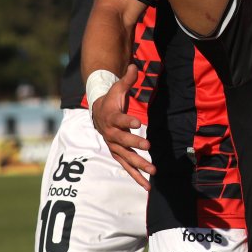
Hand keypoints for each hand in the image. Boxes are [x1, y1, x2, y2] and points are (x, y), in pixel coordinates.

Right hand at [91, 64, 153, 188]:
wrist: (98, 114)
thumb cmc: (111, 101)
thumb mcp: (118, 88)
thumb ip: (127, 79)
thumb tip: (134, 65)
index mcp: (112, 118)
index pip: (120, 119)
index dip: (127, 120)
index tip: (137, 122)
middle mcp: (111, 135)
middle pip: (123, 141)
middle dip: (135, 143)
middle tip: (148, 145)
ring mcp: (114, 147)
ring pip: (127, 158)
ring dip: (139, 165)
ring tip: (153, 171)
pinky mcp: (118, 155)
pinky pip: (127, 168)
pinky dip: (137, 177)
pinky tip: (147, 186)